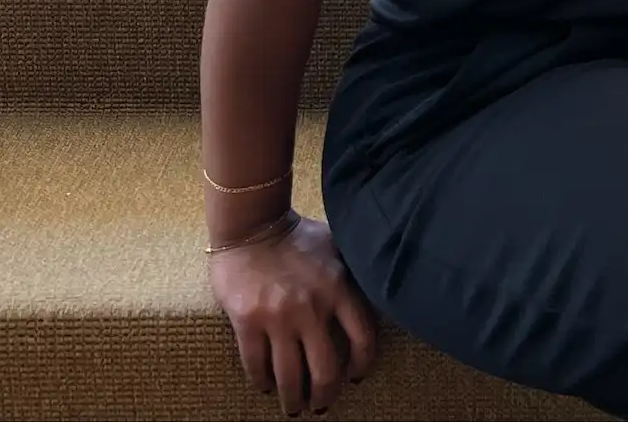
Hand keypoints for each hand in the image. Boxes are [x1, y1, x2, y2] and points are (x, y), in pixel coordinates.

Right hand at [212, 214, 378, 415]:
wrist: (250, 223)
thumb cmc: (297, 236)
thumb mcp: (336, 247)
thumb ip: (355, 273)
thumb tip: (379, 289)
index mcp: (339, 288)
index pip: (364, 339)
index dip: (362, 365)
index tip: (356, 378)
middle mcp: (312, 307)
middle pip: (326, 370)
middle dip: (324, 395)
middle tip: (320, 405)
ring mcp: (278, 316)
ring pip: (290, 376)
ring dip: (293, 399)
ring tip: (293, 407)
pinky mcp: (247, 321)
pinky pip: (256, 365)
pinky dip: (262, 382)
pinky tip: (266, 386)